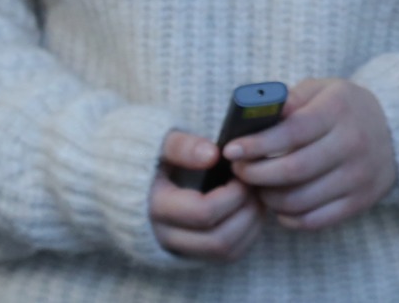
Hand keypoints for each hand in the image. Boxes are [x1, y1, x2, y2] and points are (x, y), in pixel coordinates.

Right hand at [151, 131, 263, 259]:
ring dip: (250, 224)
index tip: (241, 173)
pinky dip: (248, 233)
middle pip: (218, 240)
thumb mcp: (164, 143)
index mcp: (156, 207)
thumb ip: (182, 146)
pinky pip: (229, 255)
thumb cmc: (161, 157)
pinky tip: (250, 208)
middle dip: (246, 211)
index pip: (203, 213)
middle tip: (254, 186)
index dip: (233, 194)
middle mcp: (166, 235)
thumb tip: (212, 154)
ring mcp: (181, 248)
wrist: (143, 178)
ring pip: (226, 251)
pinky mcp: (196, 253)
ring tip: (255, 195)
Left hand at [226, 78, 395, 231]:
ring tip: (260, 187)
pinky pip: (313, 220)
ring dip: (268, 198)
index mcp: (339, 110)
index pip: (290, 133)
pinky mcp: (360, 201)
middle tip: (240, 172)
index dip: (255, 145)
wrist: (396, 131)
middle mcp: (352, 143)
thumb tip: (256, 115)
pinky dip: (288, 216)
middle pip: (291, 171)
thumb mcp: (322, 91)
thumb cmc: (345, 109)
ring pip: (298, 200)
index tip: (231, 151)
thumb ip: (290, 100)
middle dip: (255, 174)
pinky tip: (281, 204)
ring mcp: (358, 176)